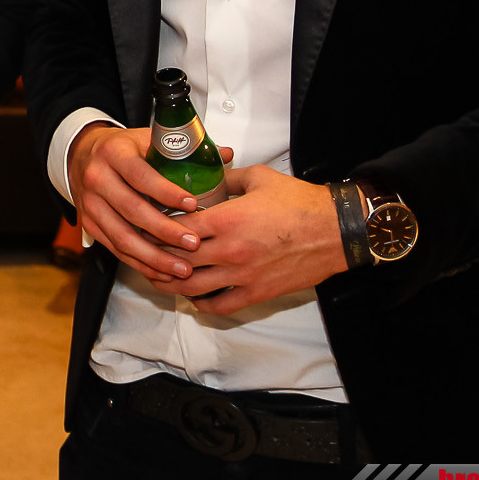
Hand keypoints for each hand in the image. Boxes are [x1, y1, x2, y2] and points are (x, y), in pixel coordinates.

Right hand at [65, 122, 231, 283]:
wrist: (81, 155)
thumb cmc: (121, 149)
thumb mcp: (146, 138)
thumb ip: (184, 148)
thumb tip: (227, 155)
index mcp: (114, 153)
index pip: (140, 175)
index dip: (166, 192)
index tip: (192, 204)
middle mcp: (98, 179)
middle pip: (132, 210)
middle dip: (166, 231)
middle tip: (194, 243)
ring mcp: (91, 204)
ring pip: (123, 236)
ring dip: (154, 256)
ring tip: (183, 268)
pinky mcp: (90, 224)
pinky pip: (116, 249)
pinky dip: (141, 263)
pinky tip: (162, 271)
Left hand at [154, 165, 347, 315]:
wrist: (336, 231)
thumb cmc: (300, 202)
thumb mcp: (259, 178)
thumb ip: (226, 178)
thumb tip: (206, 174)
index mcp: (227, 219)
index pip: (176, 229)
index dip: (155, 228)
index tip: (145, 224)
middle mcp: (230, 250)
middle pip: (177, 259)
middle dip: (155, 256)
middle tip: (142, 251)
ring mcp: (242, 275)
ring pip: (192, 286)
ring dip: (170, 283)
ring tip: (157, 276)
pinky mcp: (257, 293)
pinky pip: (219, 306)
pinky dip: (200, 304)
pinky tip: (192, 296)